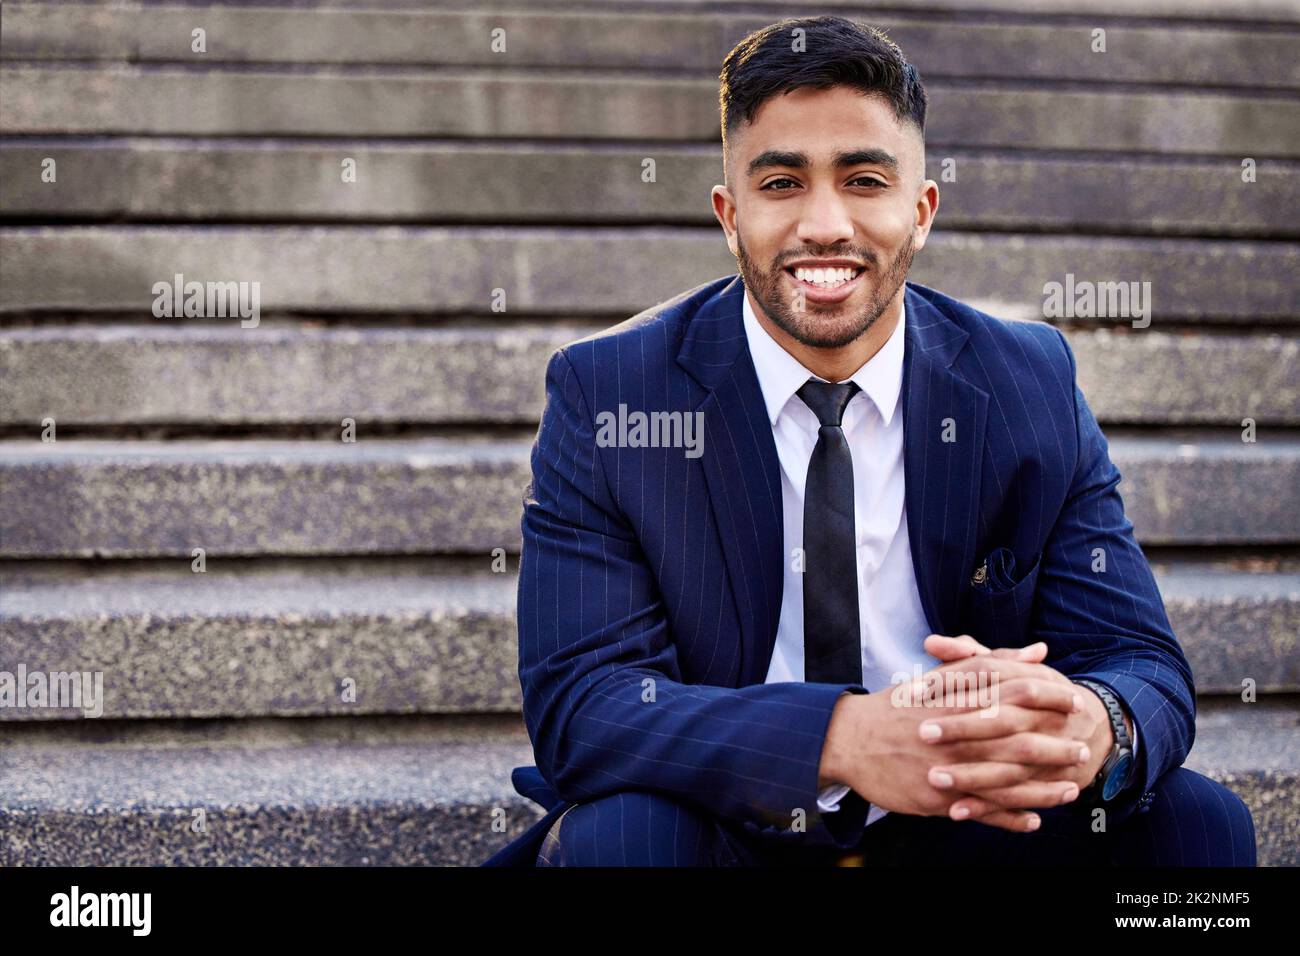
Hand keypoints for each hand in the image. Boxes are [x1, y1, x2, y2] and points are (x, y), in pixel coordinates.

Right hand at [820, 645, 1083, 832]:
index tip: (1074, 701)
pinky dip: (1009, 817)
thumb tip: (1039, 652)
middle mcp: (955, 735)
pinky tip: (1033, 821)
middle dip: (1054, 746)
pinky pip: (980, 811)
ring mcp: (947, 769)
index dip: (1049, 698)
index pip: (1014, 694)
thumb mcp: (941, 677)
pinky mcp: (936, 798)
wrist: (850, 739)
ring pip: (1005, 781)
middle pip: (1016, 740)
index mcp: (956, 701)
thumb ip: (992, 662)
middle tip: (1082, 748)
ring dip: (1042, 788)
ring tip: (1071, 789)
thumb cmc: (899, 706)